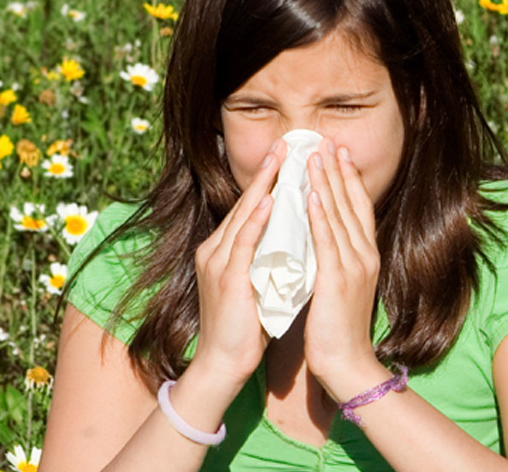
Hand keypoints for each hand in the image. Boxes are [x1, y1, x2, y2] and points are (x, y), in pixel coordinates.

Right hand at [190, 139, 286, 386]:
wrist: (223, 364)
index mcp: (224, 250)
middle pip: (246, 203)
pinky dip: (257, 219)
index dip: (268, 181)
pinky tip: (270, 200)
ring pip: (245, 215)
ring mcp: (218, 262)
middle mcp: (216, 249)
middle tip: (288, 143)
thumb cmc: (244, 328)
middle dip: (268, 172)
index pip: (250, 208)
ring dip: (264, 185)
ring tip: (282, 159)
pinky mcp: (226, 278)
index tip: (289, 157)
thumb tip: (291, 238)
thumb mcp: (256, 283)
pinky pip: (243, 242)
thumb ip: (267, 258)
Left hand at [303, 137, 381, 392]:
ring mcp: (353, 267)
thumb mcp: (341, 284)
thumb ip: (334, 257)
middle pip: (352, 203)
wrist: (346, 364)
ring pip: (339, 215)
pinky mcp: (337, 281)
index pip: (359, 208)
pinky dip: (320, 216)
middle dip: (338, 170)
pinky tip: (312, 195)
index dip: (349, 178)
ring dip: (327, 183)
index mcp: (365, 256)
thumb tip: (321, 235)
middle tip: (327, 140)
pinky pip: (327, 241)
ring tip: (316, 155)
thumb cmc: (338, 328)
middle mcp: (364, 256)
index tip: (339, 152)